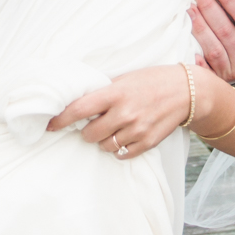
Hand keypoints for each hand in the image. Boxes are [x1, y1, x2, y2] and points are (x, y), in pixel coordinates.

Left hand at [47, 65, 191, 159]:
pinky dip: (119, 149)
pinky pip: (123, 155)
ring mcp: (137, 129)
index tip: (50, 126)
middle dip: (86, 131)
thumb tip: (75, 102)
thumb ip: (103, 91)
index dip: (60, 120)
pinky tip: (123, 138)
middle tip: (92, 125)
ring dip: (103, 141)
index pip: (79, 109)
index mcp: (115, 93)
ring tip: (112, 129)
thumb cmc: (150, 81)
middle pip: (90, 134)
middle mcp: (125, 113)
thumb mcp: (124, 79)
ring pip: (105, 147)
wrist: (185, 91)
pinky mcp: (148, 142)